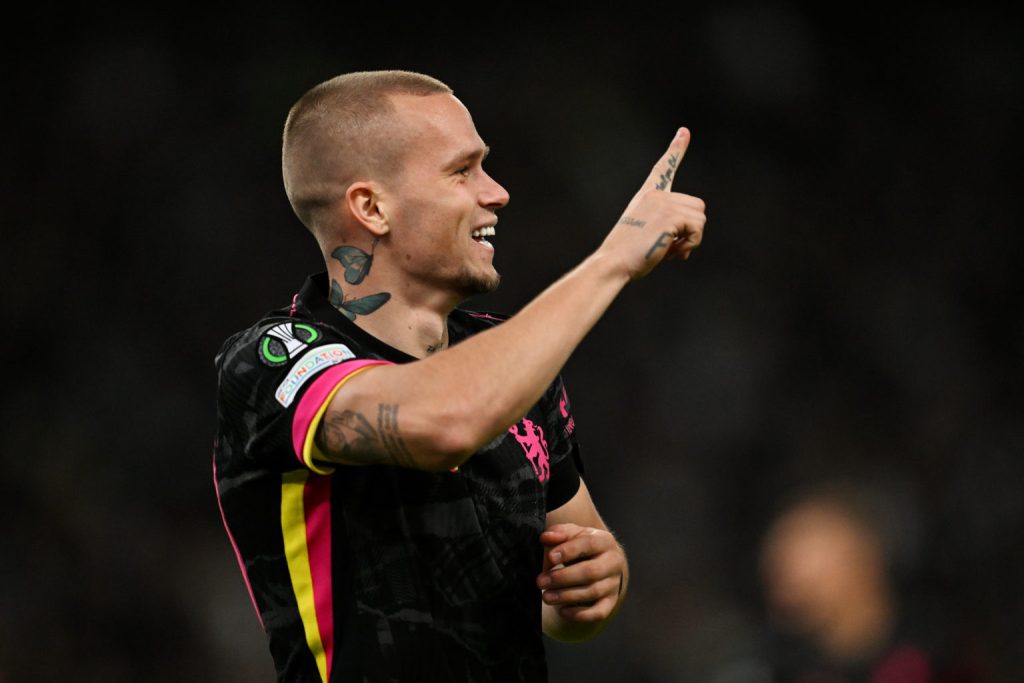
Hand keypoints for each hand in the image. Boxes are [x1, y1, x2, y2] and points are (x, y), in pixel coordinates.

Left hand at [537, 523, 625, 622]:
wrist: (602, 562)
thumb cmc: (581, 546)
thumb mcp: (572, 534)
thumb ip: (559, 533)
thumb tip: (546, 538)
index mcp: (604, 541)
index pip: (588, 544)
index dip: (569, 551)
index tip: (550, 557)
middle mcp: (613, 562)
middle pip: (590, 572)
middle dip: (563, 578)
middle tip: (541, 581)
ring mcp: (613, 583)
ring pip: (593, 592)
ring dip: (566, 596)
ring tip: (546, 597)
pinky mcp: (610, 601)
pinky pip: (598, 612)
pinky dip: (580, 614)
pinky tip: (562, 611)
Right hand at [599, 127, 705, 279]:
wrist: (612, 262)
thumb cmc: (627, 256)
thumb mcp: (645, 234)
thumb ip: (665, 227)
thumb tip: (689, 240)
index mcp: (646, 196)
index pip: (663, 168)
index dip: (676, 150)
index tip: (684, 131)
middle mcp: (656, 195)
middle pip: (696, 206)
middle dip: (690, 229)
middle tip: (670, 247)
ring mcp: (664, 203)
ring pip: (700, 218)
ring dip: (690, 239)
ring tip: (669, 251)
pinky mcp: (671, 215)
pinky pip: (697, 228)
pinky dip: (690, 244)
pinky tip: (672, 252)